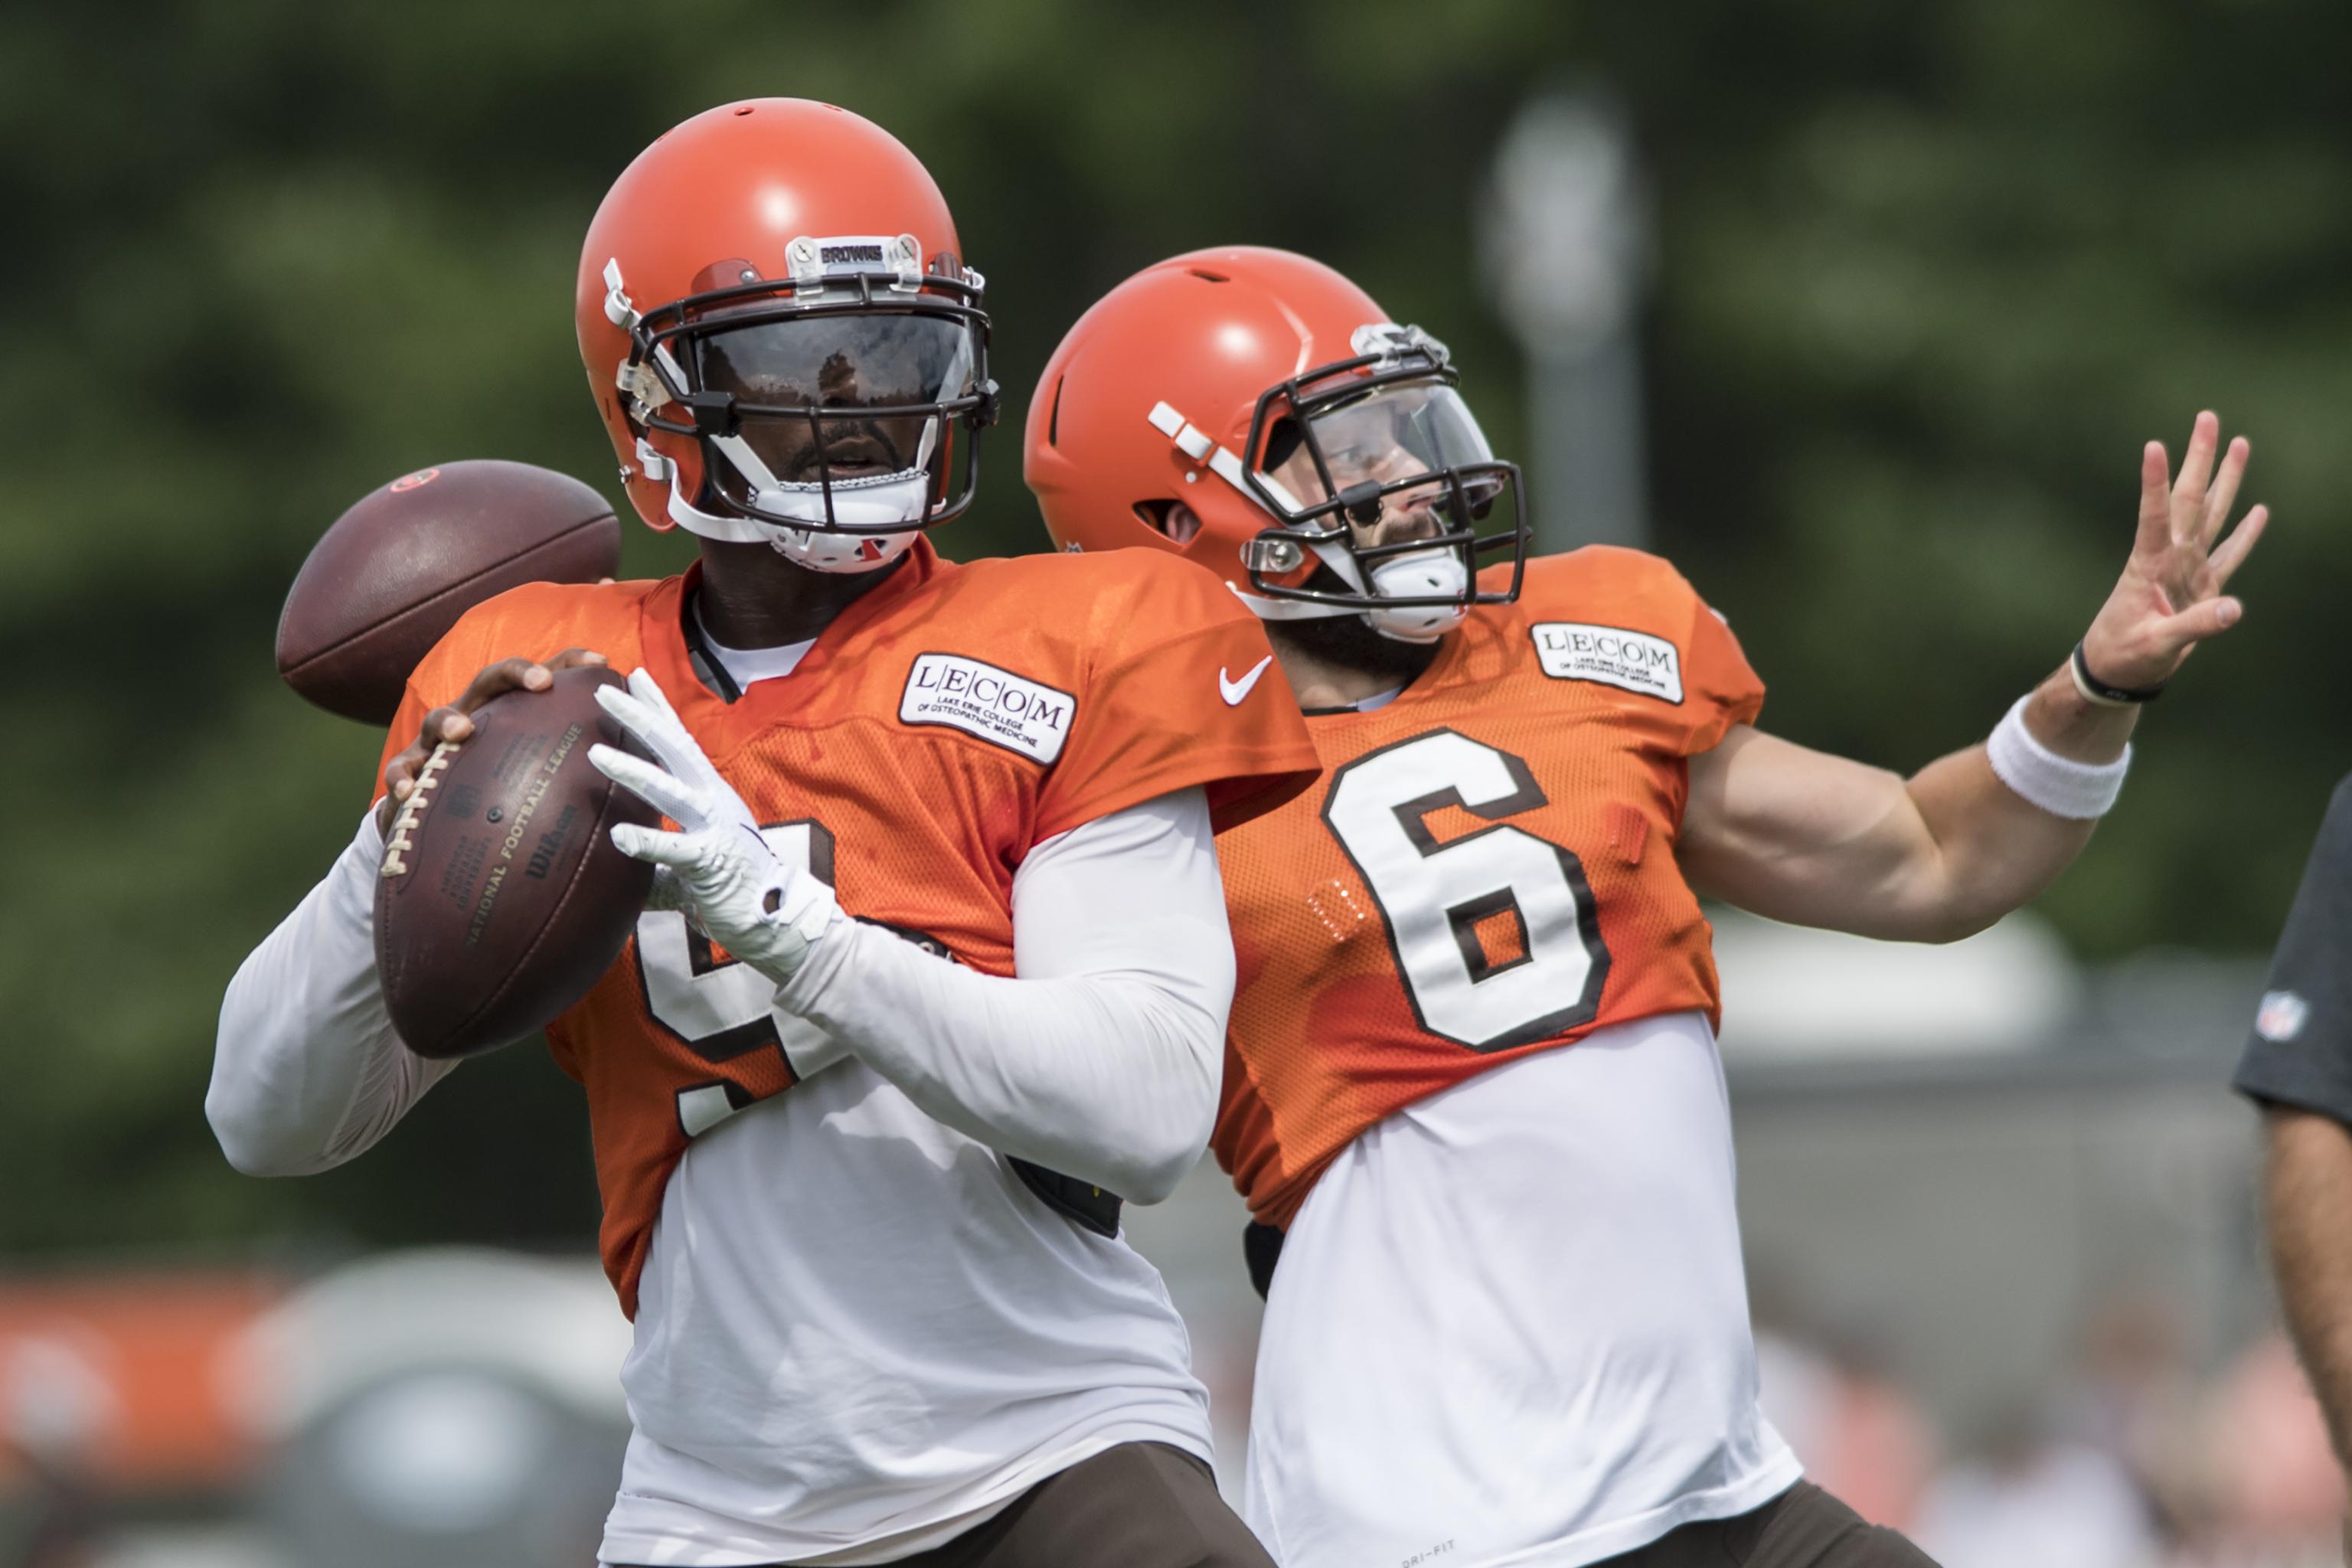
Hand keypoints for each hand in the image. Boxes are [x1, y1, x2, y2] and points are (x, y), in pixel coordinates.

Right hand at [374, 648, 606, 833]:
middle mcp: (474, 716)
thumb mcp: (542, 774)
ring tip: (462, 732)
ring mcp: (437, 743)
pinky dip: (403, 777)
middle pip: (490, 680)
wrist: (438, 824)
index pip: (542, 676)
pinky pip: (400, 769)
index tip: (602, 659)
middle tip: (541, 682)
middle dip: (515, 672)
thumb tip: (646, 767)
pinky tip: (410, 792)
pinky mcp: (411, 773)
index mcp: (510, 712)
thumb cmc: (501, 792)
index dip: (570, 661)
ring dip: (448, 721)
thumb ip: (582, 764)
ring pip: (438, 718)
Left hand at [588, 668, 837, 984]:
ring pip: (669, 790)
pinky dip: (647, 841)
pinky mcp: (711, 863)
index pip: (679, 741)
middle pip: (673, 748)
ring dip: (632, 770)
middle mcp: (713, 800)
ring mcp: (715, 828)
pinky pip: (674, 850)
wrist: (779, 920)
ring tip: (595, 754)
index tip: (634, 676)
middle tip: (602, 689)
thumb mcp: (691, 862)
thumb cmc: (736, 888)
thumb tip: (620, 861)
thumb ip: (656, 859)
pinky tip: (617, 836)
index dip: (657, 707)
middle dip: (638, 716)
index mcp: (709, 794)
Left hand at [2078, 410, 2267, 690]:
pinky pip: (2228, 554)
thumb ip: (2194, 626)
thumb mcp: (2157, 644)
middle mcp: (2170, 558)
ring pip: (2211, 516)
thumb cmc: (2126, 656)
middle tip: (2207, 417)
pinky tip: (2258, 510)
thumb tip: (2235, 610)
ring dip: (2225, 481)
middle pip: (2190, 499)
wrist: (2118, 673)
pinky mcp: (2203, 586)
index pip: (2154, 516)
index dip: (2154, 483)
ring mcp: (2188, 569)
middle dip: (2199, 459)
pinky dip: (2244, 534)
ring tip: (2238, 444)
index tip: (2153, 446)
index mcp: (2149, 565)